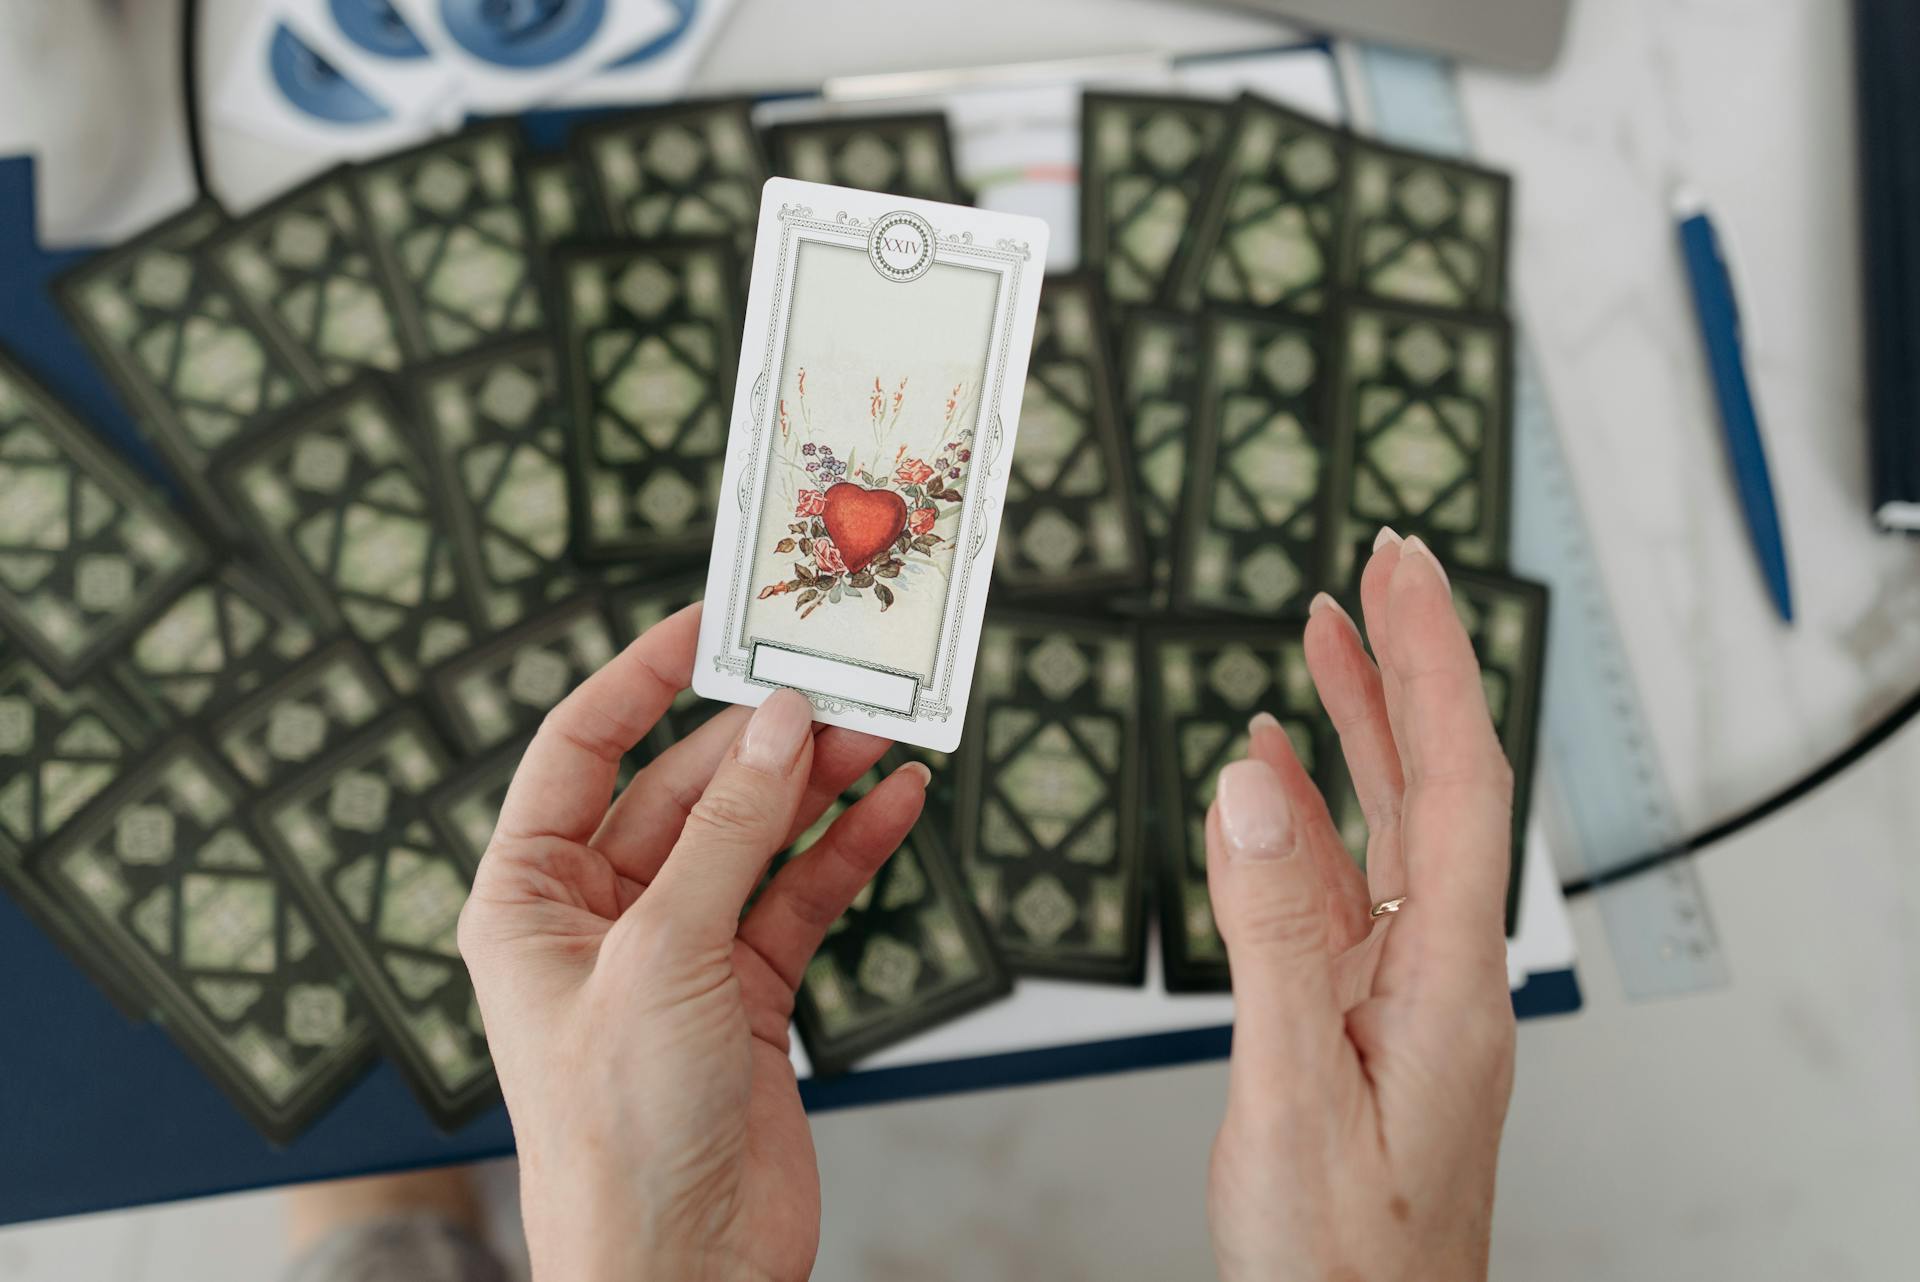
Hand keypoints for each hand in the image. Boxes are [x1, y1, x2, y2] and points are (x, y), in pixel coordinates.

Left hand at [458, 605, 927, 1281]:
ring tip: (880, 733)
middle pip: (685, 787)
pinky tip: (893, 808)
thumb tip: (778, 723)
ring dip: (814, 786)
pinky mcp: (746, 992)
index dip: (642, 676)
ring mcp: (678, 951)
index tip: (710, 622)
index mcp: (529, 895)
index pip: (581, 748)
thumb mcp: (666, 954)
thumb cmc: (617, 1131)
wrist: (682, 1271)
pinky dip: (846, 853)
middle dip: (758, 737)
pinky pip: (798, 896)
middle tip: (833, 683)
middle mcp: (599, 913)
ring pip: (753, 837)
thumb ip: (731, 830)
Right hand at [1204, 532, 1517, 1281]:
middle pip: (1437, 784)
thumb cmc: (1341, 1257)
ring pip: (1391, 826)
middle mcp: (1442, 969)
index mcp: (1450, 979)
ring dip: (1359, 728)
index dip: (1434, 664)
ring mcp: (1404, 990)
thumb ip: (1274, 937)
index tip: (1406, 572)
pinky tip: (1269, 780)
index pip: (1459, 780)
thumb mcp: (1292, 1091)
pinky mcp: (1362, 1014)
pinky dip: (1305, 817)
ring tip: (1324, 641)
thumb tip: (1250, 792)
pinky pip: (1341, 888)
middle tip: (1380, 568)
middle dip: (1410, 666)